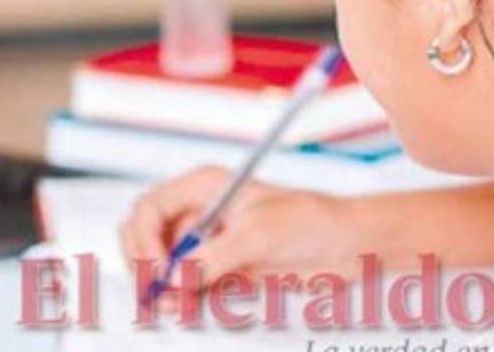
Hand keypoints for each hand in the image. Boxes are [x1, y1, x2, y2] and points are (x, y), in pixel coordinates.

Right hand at [119, 167, 363, 288]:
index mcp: (204, 187)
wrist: (350, 245)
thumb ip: (211, 258)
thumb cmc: (313, 220)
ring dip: (161, 285)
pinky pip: (188, 285)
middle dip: (144, 263)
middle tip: (153, 291)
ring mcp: (210, 243)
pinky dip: (182, 298)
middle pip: (146, 235)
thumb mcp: (258, 234)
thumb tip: (174, 279)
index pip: (150, 209)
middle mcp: (201, 213)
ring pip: (164, 265)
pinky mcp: (223, 269)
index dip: (145, 240)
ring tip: (172, 304)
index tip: (159, 270)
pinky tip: (186, 306)